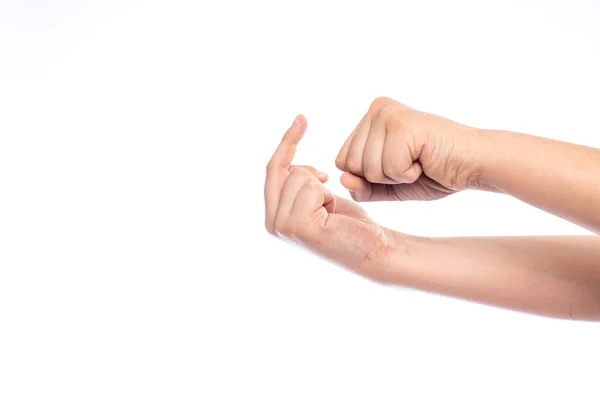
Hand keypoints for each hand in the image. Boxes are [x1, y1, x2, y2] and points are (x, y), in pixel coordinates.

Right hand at [264, 115, 392, 280]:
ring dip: (322, 187)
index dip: (286, 142)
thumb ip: (300, 185)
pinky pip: (310, 187)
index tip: (302, 118)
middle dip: (309, 172)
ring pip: (298, 176)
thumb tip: (294, 164)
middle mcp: (272, 224)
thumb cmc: (351, 225)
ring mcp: (283, 227)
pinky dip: (326, 195)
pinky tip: (334, 214)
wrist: (375, 250)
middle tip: (329, 183)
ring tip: (332, 210)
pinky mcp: (299, 227)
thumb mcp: (319, 198)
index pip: (272, 169)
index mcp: (273, 216)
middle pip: (281, 170)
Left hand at [335, 97, 486, 201]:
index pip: (342, 161)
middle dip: (381, 177)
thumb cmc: (434, 172)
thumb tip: (341, 179)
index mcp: (370, 118)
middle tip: (412, 163)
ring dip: (396, 176)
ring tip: (419, 160)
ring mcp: (388, 113)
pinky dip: (408, 175)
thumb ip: (363, 186)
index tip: (400, 164)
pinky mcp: (403, 124)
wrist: (475, 165)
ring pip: (366, 168)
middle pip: (350, 164)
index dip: (369, 177)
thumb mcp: (390, 185)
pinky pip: (388, 168)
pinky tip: (425, 160)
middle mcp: (377, 108)